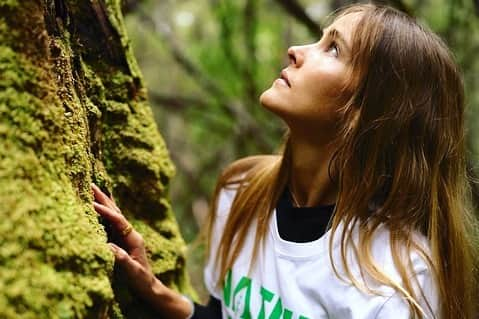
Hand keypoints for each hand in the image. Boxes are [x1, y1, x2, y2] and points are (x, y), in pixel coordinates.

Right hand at [91, 183, 192, 317]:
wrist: (147, 286)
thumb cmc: (141, 280)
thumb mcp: (132, 271)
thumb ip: (123, 259)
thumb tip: (109, 246)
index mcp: (134, 238)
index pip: (118, 221)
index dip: (106, 212)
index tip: (93, 205)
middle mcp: (130, 233)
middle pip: (116, 212)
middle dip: (104, 199)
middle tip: (90, 184)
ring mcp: (125, 236)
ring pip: (113, 215)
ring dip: (102, 202)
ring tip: (91, 190)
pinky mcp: (120, 240)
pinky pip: (109, 223)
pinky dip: (102, 213)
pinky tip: (96, 206)